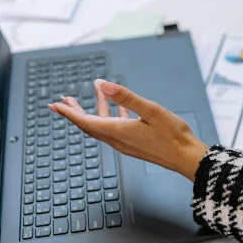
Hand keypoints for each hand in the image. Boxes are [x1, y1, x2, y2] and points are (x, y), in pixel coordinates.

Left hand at [49, 80, 208, 180]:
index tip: (55, 105)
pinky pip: (114, 128)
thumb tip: (102, 85)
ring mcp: (125, 143)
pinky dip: (110, 116)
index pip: (85, 121)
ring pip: (101, 126)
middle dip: (74, 113)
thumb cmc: (173, 136)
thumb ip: (126, 97)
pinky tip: (117, 109)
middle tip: (61, 103)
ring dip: (91, 113)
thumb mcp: (150, 110)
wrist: (187, 158)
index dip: (68, 112)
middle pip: (89, 125)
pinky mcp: (134, 143)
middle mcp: (118, 139)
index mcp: (118, 131)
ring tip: (85, 100)